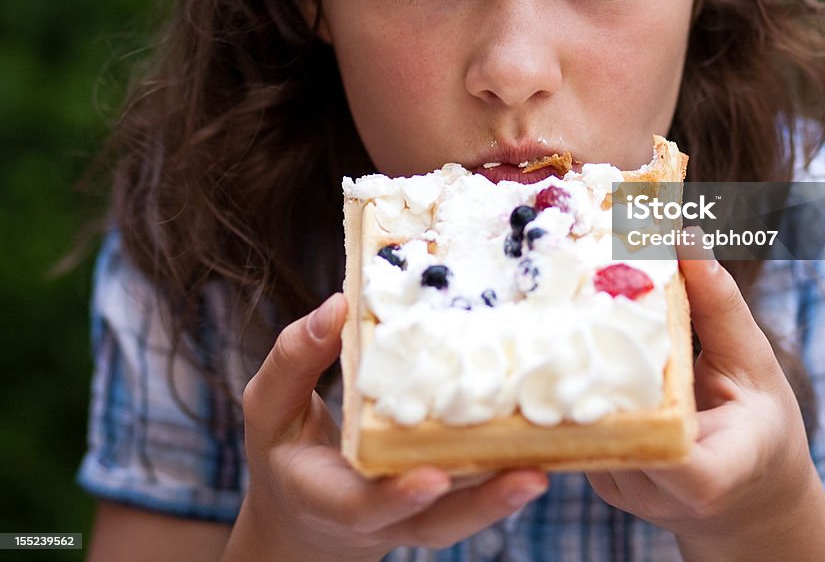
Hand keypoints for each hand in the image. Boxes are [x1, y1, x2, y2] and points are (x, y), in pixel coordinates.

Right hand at [225, 293, 547, 561]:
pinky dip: (511, 466)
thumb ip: (296, 358)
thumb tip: (339, 304)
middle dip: (483, 503)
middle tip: (528, 476)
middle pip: (438, 523)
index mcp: (331, 497)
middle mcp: (382, 517)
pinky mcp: (446, 500)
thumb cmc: (287, 447)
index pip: (364, 507)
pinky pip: (479, 490)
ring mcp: (419, 516)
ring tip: (551, 459)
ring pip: (469, 514)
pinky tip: (549, 434)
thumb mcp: (271, 405)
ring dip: (510, 490)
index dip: (398, 496)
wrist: (307, 513)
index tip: (431, 476)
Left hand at [586, 258, 824, 561]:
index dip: (634, 386)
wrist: (747, 494)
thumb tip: (687, 237)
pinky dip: (576, 375)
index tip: (616, 317)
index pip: (668, 448)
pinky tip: (568, 328)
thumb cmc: (760, 425)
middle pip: (610, 423)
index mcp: (708, 478)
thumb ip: (719, 307)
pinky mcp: (598, 475)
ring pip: (581, 422)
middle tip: (571, 280)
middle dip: (588, 352)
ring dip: (573, 359)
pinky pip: (577, 421)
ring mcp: (620, 489)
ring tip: (563, 292)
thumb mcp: (754, 364)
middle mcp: (654, 493)